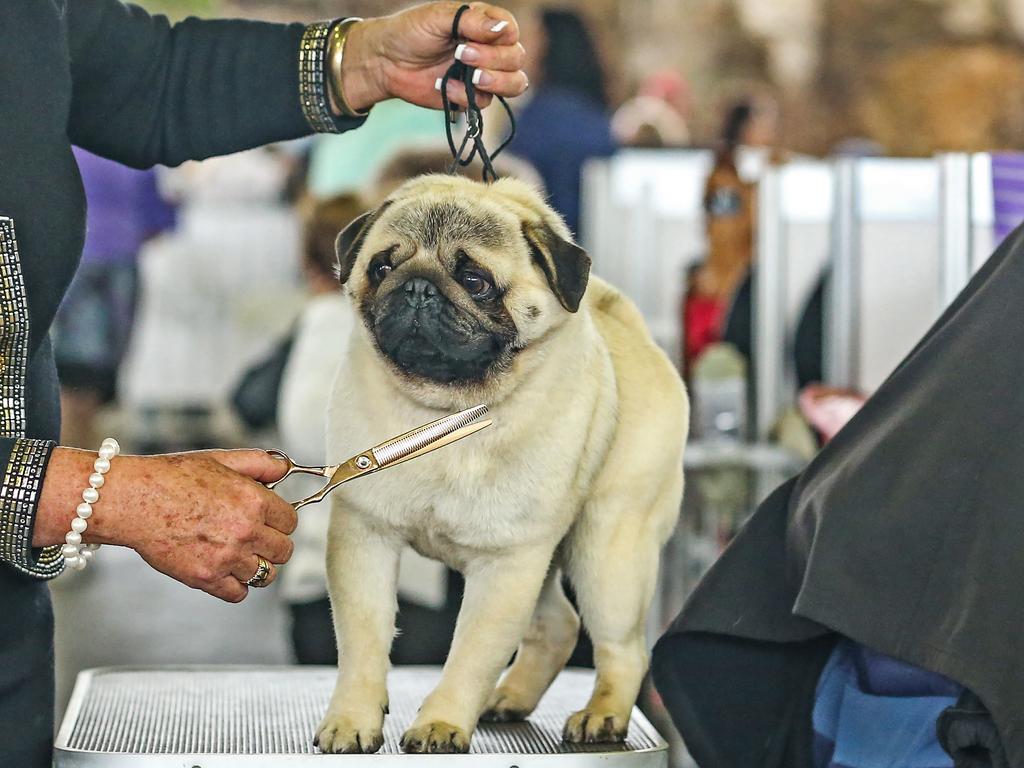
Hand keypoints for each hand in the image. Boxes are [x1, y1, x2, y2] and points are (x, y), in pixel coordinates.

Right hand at [38, 448, 295, 602]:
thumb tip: (285, 469)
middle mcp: (246, 531)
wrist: (134, 500)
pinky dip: (235, 586)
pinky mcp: (206, 578)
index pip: (291, 522)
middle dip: (272, 544)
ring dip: (257, 566)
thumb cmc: (174, 477)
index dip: (279, 520)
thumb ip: (260, 463)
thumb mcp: (222, 459)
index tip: (267, 520)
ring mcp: (227, 558)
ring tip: (239, 555)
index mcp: (254, 501)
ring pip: (266, 575)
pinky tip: (225, 570)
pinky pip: (239, 594)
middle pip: (284, 551)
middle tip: (254, 538)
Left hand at [340, 2, 527, 111]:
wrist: (385, 62)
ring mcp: (482, 74)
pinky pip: (484, 103)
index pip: (511, 32)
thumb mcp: (438, 18)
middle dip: (493, 60)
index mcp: (484, 24)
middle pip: (516, 59)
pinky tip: (446, 87)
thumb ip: (472, 21)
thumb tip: (504, 30)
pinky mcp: (470, 97)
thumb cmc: (410, 32)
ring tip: (471, 78)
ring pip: (514, 84)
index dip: (500, 39)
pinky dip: (467, 97)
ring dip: (496, 82)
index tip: (471, 38)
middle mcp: (489, 49)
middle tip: (461, 55)